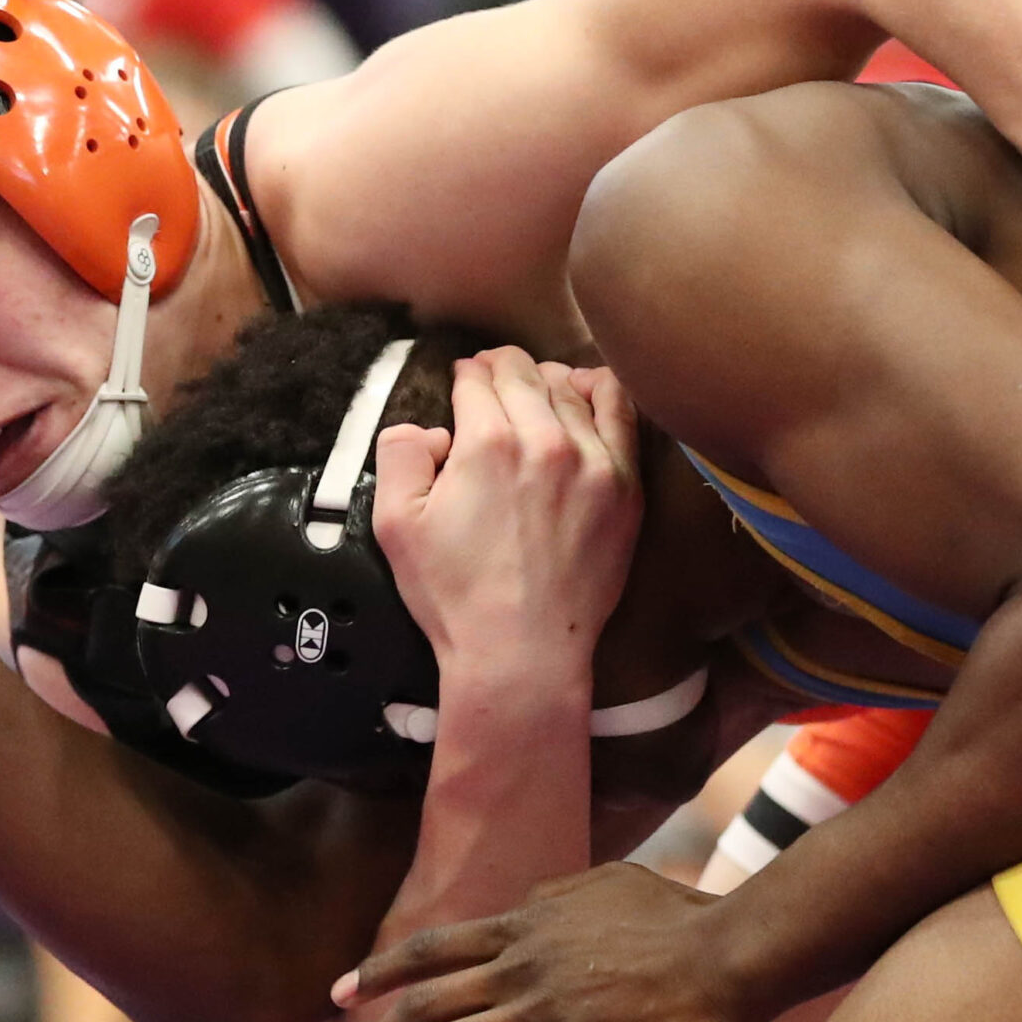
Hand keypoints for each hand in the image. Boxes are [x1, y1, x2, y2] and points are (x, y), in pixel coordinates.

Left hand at [326, 862, 754, 1021]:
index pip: (432, 947)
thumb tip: (527, 901)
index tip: (339, 993)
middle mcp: (521, 964)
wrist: (730, 955)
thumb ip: (557, 893)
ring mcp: (543, 1010)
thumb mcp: (608, 883)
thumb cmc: (682, 918)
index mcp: (527, 923)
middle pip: (424, 1003)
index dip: (379, 970)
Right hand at [373, 349, 642, 673]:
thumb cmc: (455, 596)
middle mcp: (546, 440)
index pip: (476, 379)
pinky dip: (601, 391)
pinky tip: (587, 391)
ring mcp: (594, 462)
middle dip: (501, 368)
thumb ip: (399, 454)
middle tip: (492, 376)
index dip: (464, 375)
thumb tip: (428, 427)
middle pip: (524, 375)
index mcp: (486, 443)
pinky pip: (620, 413)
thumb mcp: (395, 524)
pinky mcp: (626, 486)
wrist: (522, 653)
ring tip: (535, 384)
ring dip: (547, 377)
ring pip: (570, 388)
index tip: (462, 382)